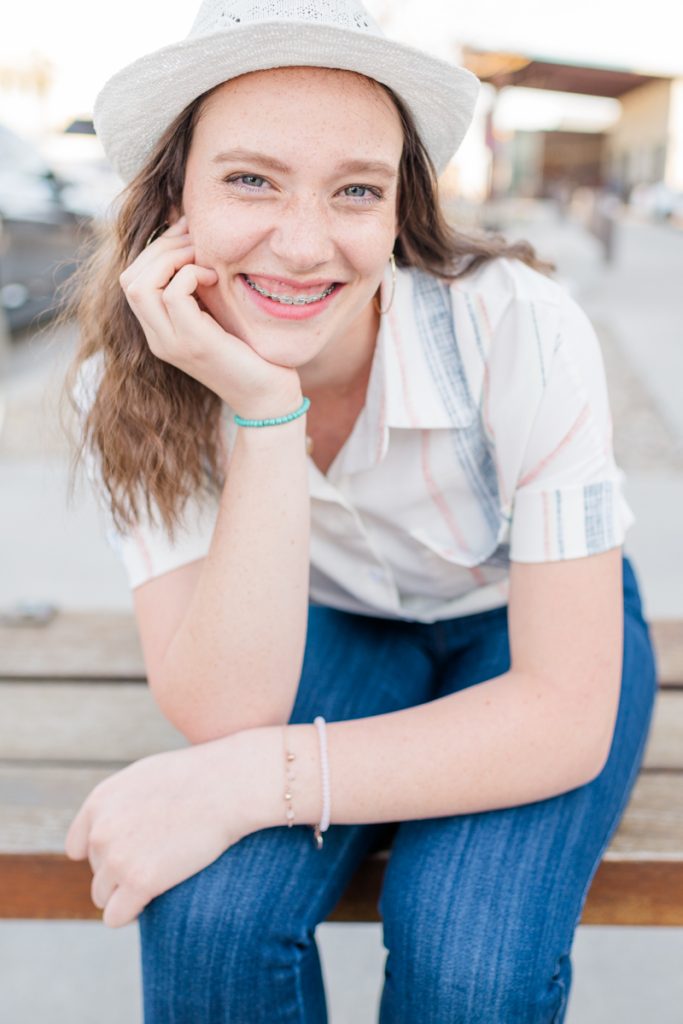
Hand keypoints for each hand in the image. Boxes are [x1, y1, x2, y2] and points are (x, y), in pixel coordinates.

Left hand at [64, 736, 250, 928]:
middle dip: (121, 873)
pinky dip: (131, 913)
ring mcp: (118, 858)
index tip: (131, 853)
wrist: (229, 786)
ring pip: (103, 897)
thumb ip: (123, 803)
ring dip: (126, 894)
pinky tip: (154, 901)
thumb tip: (117, 831)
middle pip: (96, 872)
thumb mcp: (147, 778)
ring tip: (161, 879)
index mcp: (100, 802)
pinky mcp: (139, 882)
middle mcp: (101, 831)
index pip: (78, 846)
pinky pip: (115, 916)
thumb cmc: (199, 778)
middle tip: (160, 861)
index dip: (105, 854)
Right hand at [119, 215, 301, 415]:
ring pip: (140, 285)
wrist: (267, 396)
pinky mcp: (194, 344)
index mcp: (159, 331)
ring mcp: (172, 343)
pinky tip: (214, 277)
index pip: (132, 280)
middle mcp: (158, 339)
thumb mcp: (217, 313)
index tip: (187, 235)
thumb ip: (199, 288)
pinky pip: (173, 295)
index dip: (155, 250)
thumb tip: (194, 239)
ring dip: (171, 258)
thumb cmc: (250, 351)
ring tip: (204, 257)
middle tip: (196, 240)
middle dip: (161, 248)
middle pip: (130, 279)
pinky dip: (191, 274)